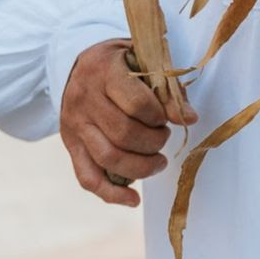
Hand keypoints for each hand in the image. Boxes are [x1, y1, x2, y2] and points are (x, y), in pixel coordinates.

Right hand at [59, 38, 196, 207]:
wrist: (79, 64)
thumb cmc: (120, 61)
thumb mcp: (143, 59)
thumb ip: (166, 87)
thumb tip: (189, 118)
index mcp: (105, 71)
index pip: (137, 103)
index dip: (159, 116)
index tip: (169, 117)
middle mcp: (85, 99)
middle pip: (123, 134)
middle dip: (153, 142)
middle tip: (164, 137)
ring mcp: (75, 124)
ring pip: (108, 157)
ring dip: (140, 167)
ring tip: (158, 163)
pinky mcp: (70, 144)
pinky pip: (87, 177)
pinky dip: (111, 194)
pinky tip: (133, 199)